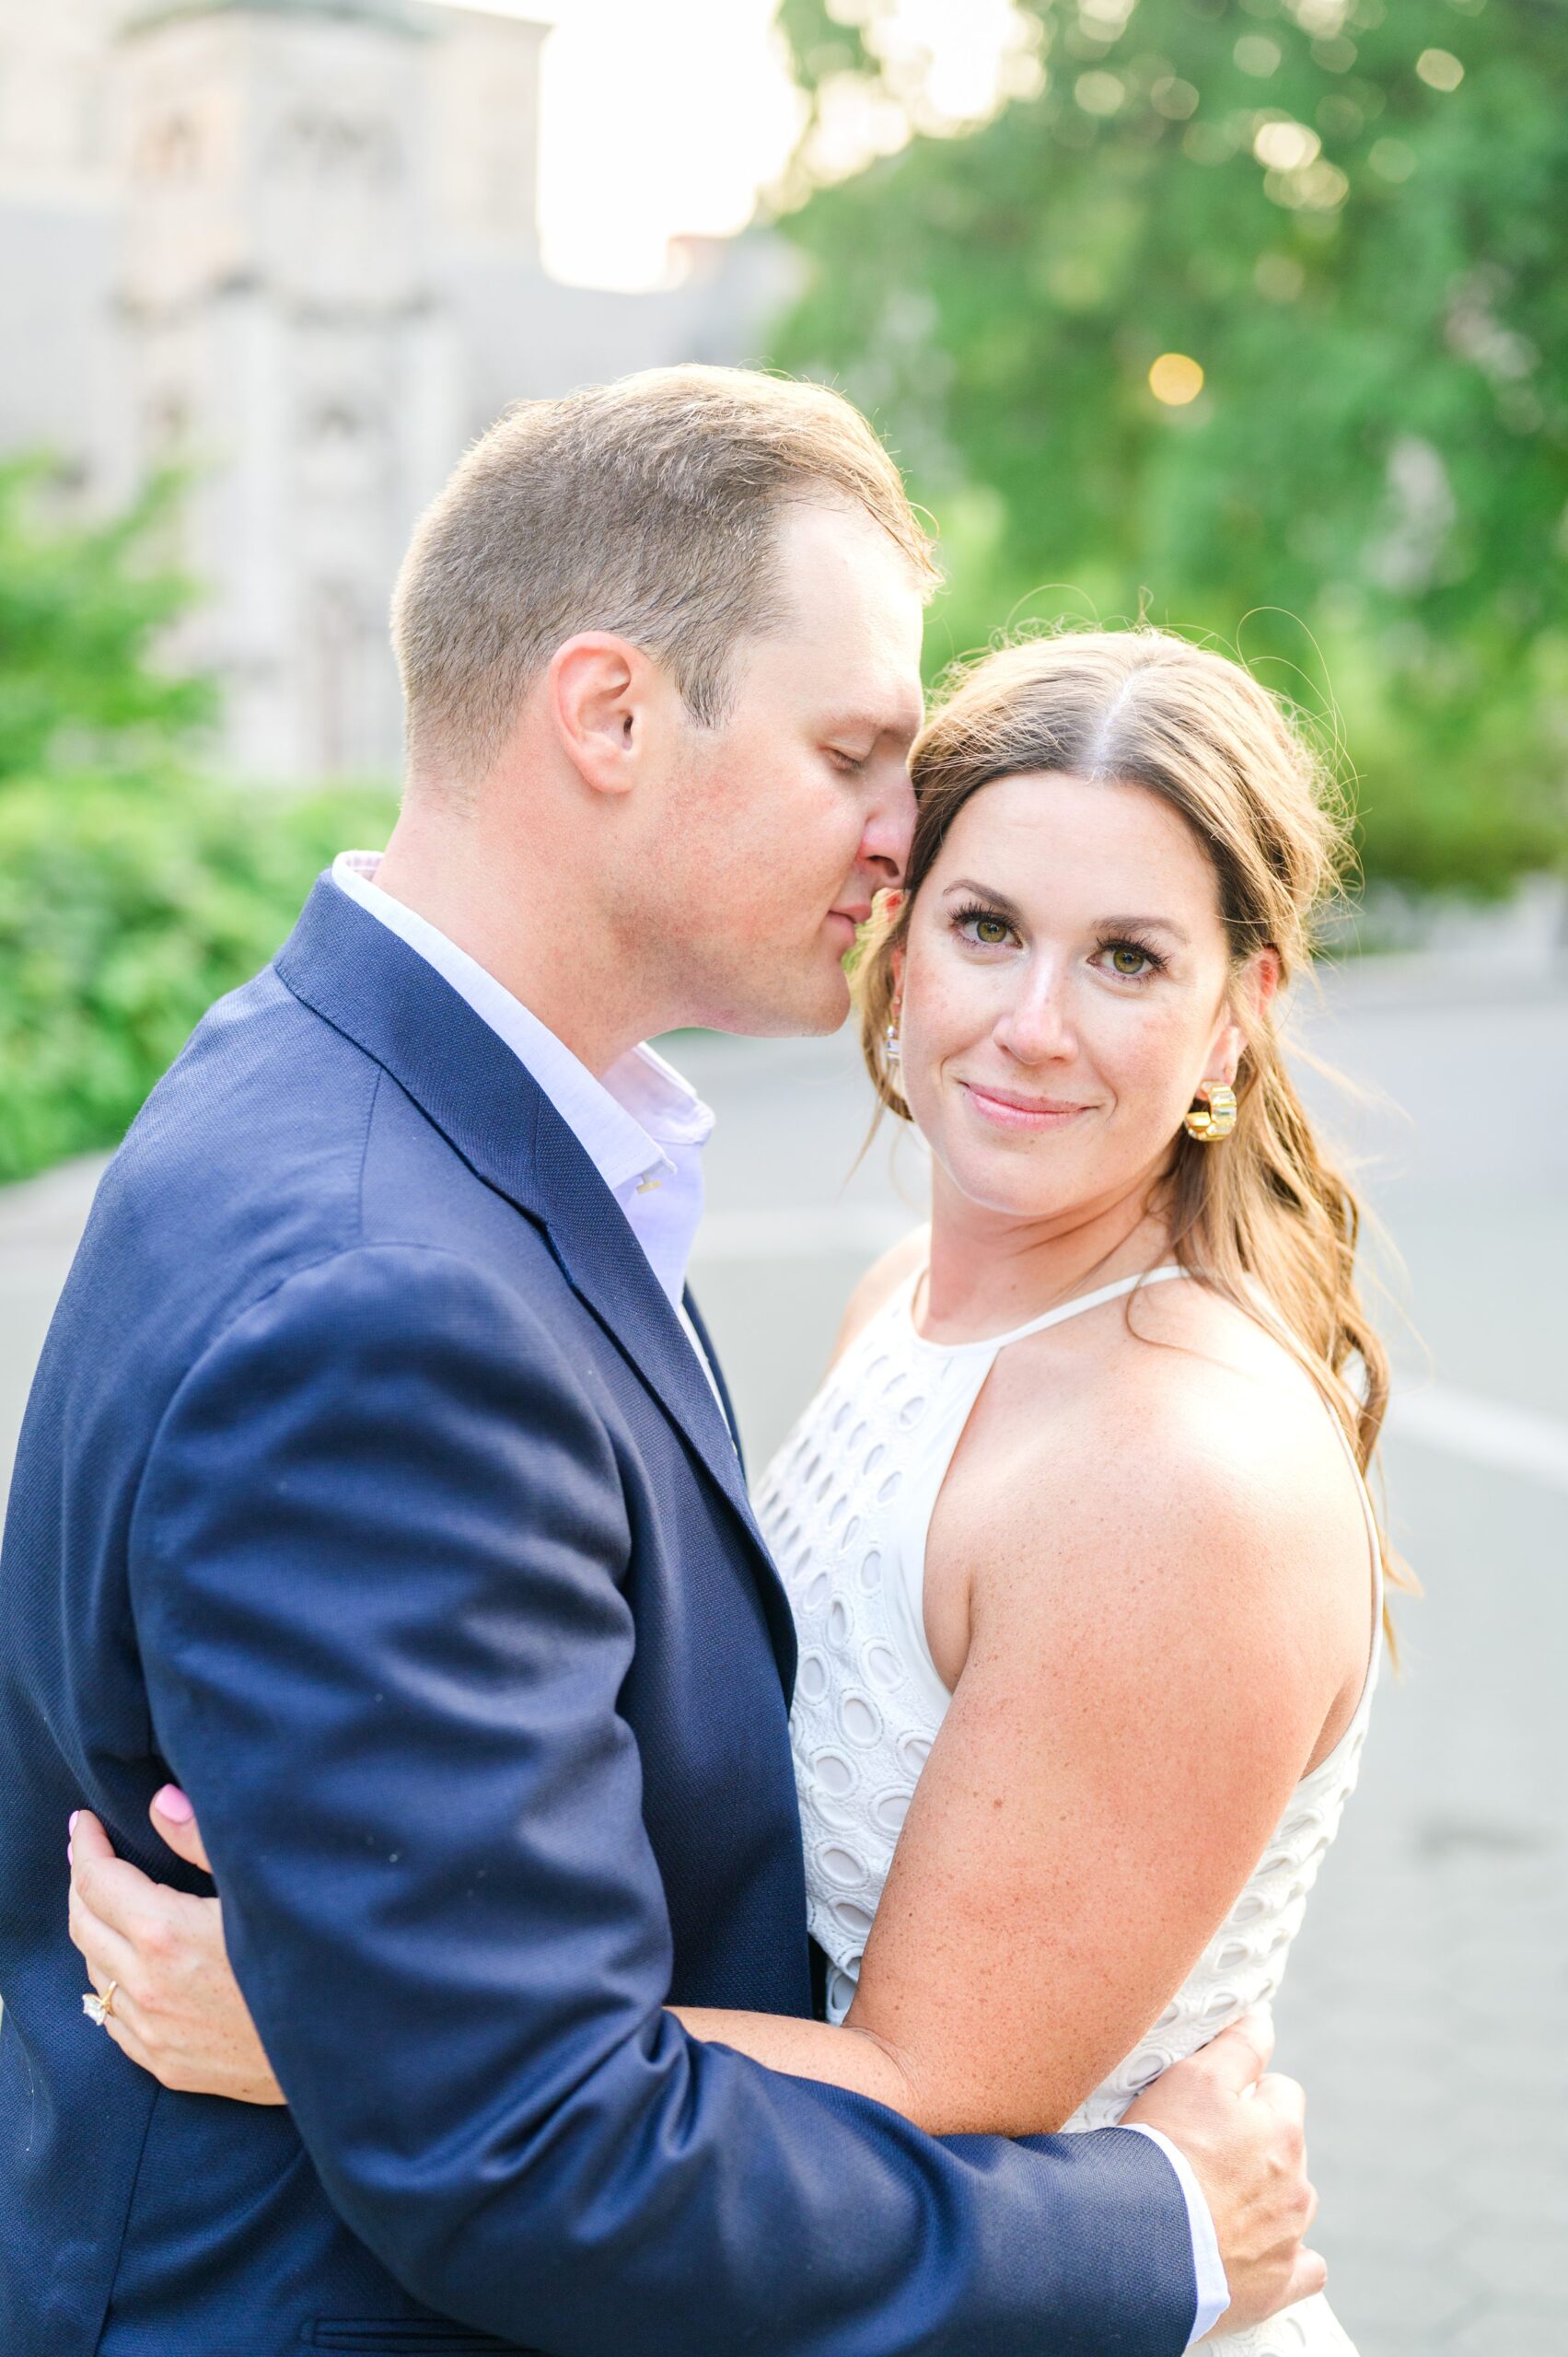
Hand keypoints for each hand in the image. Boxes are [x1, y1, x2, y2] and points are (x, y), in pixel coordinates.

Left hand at [67, 1788, 285, 2105]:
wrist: (335, 2047)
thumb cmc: (307, 1958)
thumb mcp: (260, 1889)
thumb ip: (203, 1843)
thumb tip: (161, 1803)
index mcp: (165, 1935)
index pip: (97, 1881)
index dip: (86, 1845)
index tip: (85, 1822)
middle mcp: (147, 1986)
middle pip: (83, 1923)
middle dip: (81, 1880)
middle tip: (90, 1853)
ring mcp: (152, 2031)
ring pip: (94, 1972)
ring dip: (95, 1930)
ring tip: (110, 1903)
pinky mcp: (165, 2063)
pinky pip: (113, 2018)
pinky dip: (110, 1980)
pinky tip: (127, 1965)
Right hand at [1124, 2012, 1323, 2336]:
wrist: (1145, 2244)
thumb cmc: (1165, 2155)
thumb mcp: (1194, 2078)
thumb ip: (1237, 2046)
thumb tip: (1263, 2020)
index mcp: (1282, 2132)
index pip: (1281, 2092)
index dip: (1245, 2093)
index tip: (1212, 2106)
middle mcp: (1296, 2185)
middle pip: (1285, 2151)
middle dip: (1254, 2148)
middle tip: (1201, 2155)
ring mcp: (1289, 2239)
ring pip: (1290, 2207)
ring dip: (1263, 2201)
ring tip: (1211, 2203)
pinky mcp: (1277, 2286)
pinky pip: (1303, 2271)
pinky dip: (1284, 2260)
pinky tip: (1253, 2254)